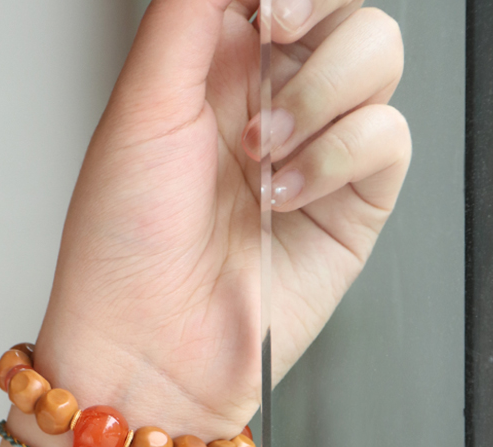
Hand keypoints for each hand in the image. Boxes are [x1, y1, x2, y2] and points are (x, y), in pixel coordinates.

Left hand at [35, 0, 410, 442]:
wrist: (145, 349)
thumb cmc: (122, 250)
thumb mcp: (140, 111)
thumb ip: (188, 17)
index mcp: (212, 76)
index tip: (263, 3)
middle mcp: (268, 107)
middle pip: (342, 10)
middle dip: (314, 12)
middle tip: (273, 37)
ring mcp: (312, 154)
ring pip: (377, 60)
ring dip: (320, 93)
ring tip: (263, 152)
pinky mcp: (349, 206)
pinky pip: (387, 138)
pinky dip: (339, 156)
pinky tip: (285, 196)